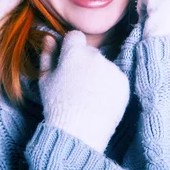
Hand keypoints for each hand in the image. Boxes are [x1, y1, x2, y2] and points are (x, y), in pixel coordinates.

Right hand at [38, 31, 129, 152]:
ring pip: (104, 65)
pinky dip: (109, 87)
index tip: (69, 63)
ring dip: (98, 75)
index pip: (75, 36)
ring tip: (89, 96)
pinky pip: (115, 78)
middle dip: (84, 63)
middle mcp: (96, 56)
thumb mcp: (45, 80)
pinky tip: (100, 101)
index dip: (71, 48)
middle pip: (90, 52)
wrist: (79, 132)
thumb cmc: (57, 106)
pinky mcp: (123, 82)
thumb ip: (47, 55)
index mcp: (74, 53)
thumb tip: (49, 37)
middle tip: (77, 86)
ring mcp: (112, 69)